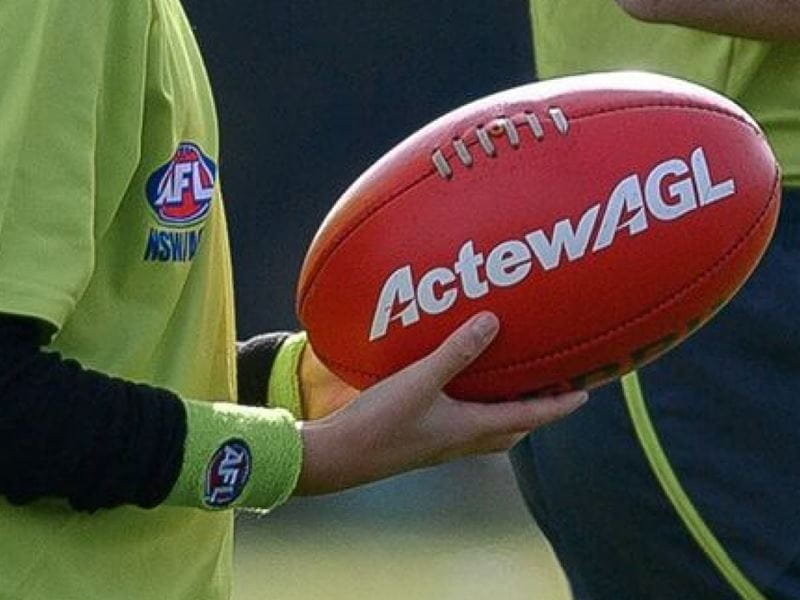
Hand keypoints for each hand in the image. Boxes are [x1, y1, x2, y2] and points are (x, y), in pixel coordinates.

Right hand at [294, 312, 587, 494]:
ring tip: (512, 388)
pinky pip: (463, 426)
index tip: (585, 396)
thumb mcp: (420, 381)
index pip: (529, 417)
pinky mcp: (422, 441)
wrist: (339, 458)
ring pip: (490, 431)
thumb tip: (492, 322)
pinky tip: (458, 391)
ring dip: (508, 413)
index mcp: (471, 429)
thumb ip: (456, 352)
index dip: (559, 406)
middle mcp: (462, 441)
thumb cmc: (381, 424)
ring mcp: (442, 445)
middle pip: (514, 429)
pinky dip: (476, 409)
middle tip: (552, 390)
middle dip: (537, 412)